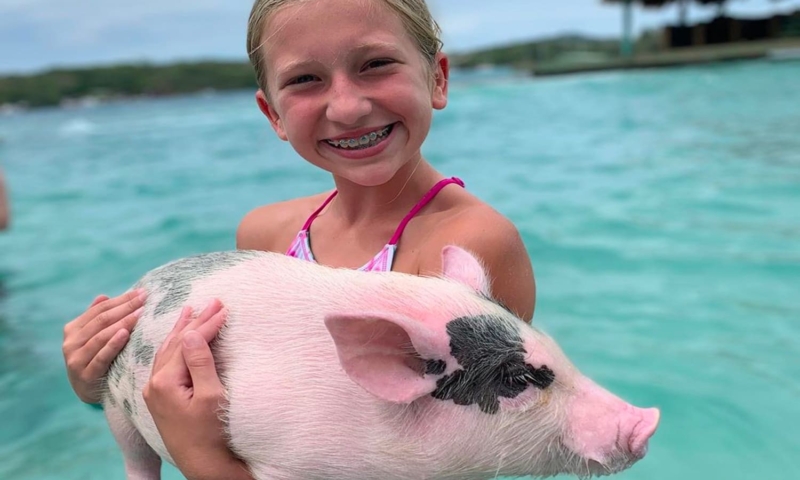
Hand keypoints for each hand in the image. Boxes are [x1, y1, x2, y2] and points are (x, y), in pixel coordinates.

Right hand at [62, 289, 146, 403]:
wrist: (88, 391)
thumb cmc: (95, 359)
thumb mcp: (94, 338)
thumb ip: (96, 318)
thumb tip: (103, 296)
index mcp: (73, 329)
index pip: (100, 310)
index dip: (121, 300)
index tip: (142, 292)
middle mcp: (71, 343)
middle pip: (102, 320)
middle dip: (125, 307)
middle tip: (145, 299)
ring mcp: (76, 359)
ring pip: (101, 336)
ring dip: (122, 322)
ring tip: (140, 313)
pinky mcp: (85, 375)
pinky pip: (101, 357)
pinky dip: (113, 344)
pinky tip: (126, 334)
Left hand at [143, 300, 252, 479]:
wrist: (202, 463)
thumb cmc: (211, 432)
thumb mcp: (211, 396)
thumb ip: (200, 362)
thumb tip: (192, 334)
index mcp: (164, 382)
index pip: (188, 343)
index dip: (207, 324)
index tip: (223, 308)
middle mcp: (153, 384)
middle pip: (175, 343)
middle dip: (195, 321)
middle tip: (212, 302)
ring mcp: (154, 391)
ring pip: (167, 351)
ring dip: (182, 330)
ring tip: (192, 311)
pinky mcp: (160, 398)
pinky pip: (166, 362)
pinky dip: (175, 346)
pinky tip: (180, 338)